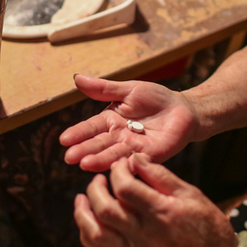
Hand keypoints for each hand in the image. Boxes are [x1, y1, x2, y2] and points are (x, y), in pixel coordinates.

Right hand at [60, 75, 197, 171]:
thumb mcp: (128, 90)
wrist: (183, 108)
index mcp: (111, 121)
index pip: (91, 128)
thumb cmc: (155, 98)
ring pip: (115, 154)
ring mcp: (134, 148)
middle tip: (69, 158)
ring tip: (86, 164)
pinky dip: (128, 163)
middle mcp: (119, 137)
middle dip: (84, 151)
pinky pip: (138, 159)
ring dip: (101, 160)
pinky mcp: (152, 155)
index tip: (63, 140)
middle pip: (100, 144)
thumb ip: (104, 89)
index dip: (78, 134)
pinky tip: (117, 167)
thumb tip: (76, 78)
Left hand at [74, 154, 237, 246]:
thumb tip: (134, 157)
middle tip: (101, 177)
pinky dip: (88, 233)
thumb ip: (158, 174)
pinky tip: (88, 217)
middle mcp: (144, 233)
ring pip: (96, 234)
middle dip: (96, 188)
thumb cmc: (203, 219)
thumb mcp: (187, 191)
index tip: (121, 163)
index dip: (117, 171)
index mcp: (161, 212)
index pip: (126, 189)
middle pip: (105, 210)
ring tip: (84, 196)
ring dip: (83, 213)